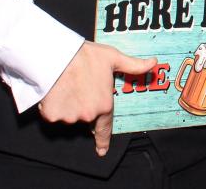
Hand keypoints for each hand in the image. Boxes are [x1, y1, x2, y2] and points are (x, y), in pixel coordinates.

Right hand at [38, 41, 156, 156]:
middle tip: (80, 87)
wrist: (58, 55)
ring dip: (68, 106)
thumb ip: (134, 65)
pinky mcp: (52, 115)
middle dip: (83, 106)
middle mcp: (88, 115)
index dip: (103, 140)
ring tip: (68, 86)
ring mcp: (69, 117)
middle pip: (86, 116)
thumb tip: (153, 62)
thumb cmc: (87, 56)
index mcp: (104, 105)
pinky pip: (54, 113)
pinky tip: (56, 91)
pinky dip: (54, 105)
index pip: (104, 128)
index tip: (102, 150)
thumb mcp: (114, 58)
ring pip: (69, 115)